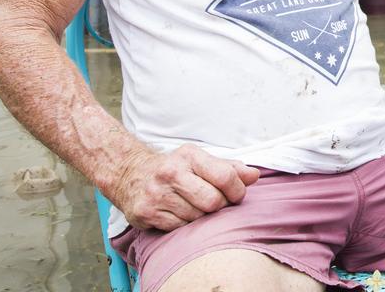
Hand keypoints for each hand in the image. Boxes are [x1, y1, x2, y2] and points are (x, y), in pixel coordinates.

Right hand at [111, 144, 260, 230]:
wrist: (130, 174)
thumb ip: (229, 168)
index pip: (225, 176)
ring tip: (194, 206)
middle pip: (213, 201)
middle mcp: (171, 173)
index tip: (236, 194)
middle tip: (215, 204)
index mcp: (189, 156)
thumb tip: (254, 176)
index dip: (237, 190)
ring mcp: (157, 194)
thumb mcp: (200, 160)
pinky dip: (184, 224)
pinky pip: (179, 228)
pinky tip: (178, 213)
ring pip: (197, 218)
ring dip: (201, 217)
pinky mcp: (146, 213)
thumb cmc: (174, 168)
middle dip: (220, 206)